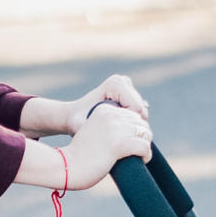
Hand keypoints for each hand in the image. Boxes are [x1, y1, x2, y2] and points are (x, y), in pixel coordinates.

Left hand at [25, 73, 148, 137]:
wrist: (73, 116)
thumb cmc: (77, 122)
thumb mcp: (86, 126)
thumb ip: (101, 128)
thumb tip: (120, 135)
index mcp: (115, 84)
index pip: (137, 109)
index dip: (128, 125)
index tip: (112, 131)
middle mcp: (122, 81)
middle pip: (141, 109)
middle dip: (131, 124)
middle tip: (113, 132)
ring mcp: (126, 86)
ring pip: (142, 112)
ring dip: (131, 124)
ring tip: (114, 129)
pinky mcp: (129, 92)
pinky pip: (139, 113)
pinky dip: (130, 121)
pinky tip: (117, 125)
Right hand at [58, 100, 151, 189]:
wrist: (67, 166)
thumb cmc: (82, 154)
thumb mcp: (96, 131)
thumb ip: (112, 126)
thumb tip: (139, 130)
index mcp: (104, 109)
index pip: (132, 114)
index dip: (136, 129)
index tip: (132, 142)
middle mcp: (111, 115)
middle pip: (141, 123)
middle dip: (142, 137)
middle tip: (136, 151)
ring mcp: (115, 128)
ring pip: (146, 134)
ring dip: (145, 146)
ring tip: (139, 156)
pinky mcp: (119, 144)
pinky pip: (144, 147)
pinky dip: (146, 156)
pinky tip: (140, 161)